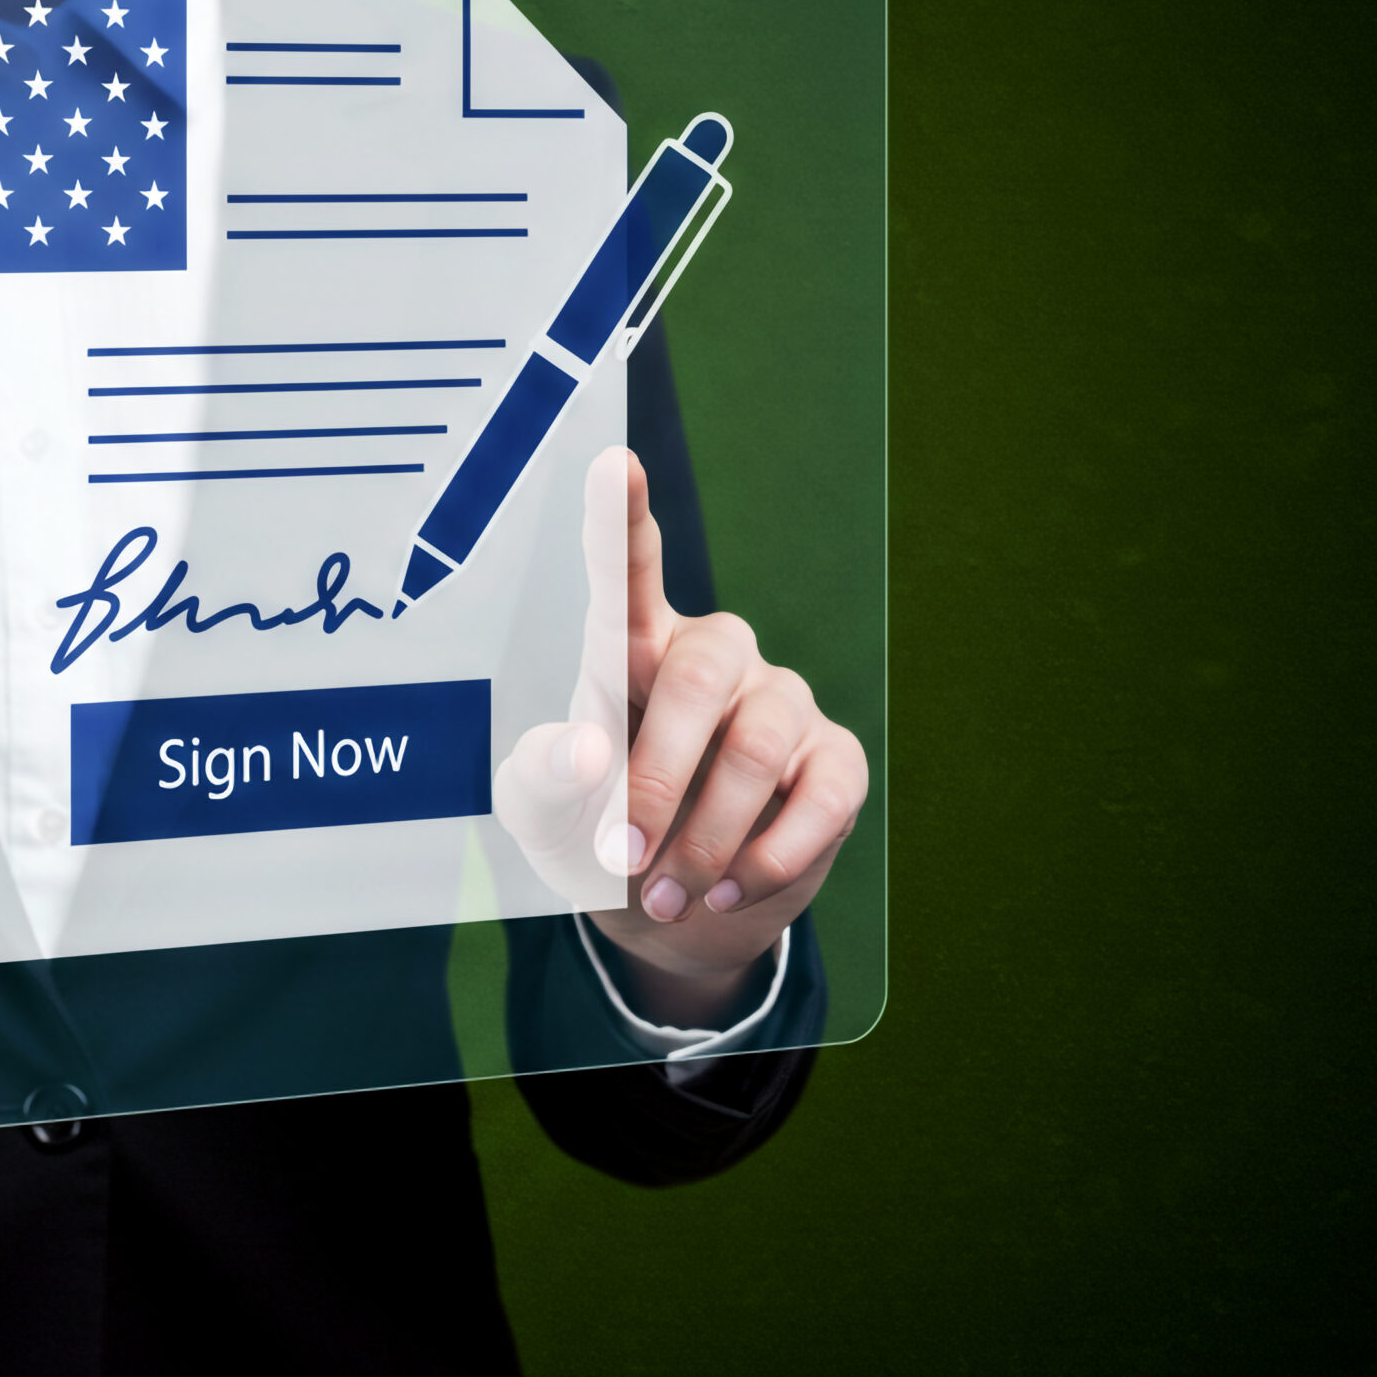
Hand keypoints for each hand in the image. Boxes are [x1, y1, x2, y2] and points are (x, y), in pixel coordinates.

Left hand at [492, 448, 866, 1028]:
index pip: (624, 572)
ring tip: (665, 895)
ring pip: (757, 746)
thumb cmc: (596, 837)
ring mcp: (780, 702)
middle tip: (623, 858)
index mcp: (630, 649)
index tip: (613, 462)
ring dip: (705, 838)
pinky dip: (768, 857)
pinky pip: (821, 796)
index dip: (620, 519)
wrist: (668, 915)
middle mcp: (712, 657)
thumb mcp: (542, 819)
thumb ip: (543, 780)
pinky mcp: (833, 762)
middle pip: (699, 675)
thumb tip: (588, 750)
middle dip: (659, 777)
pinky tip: (730, 890)